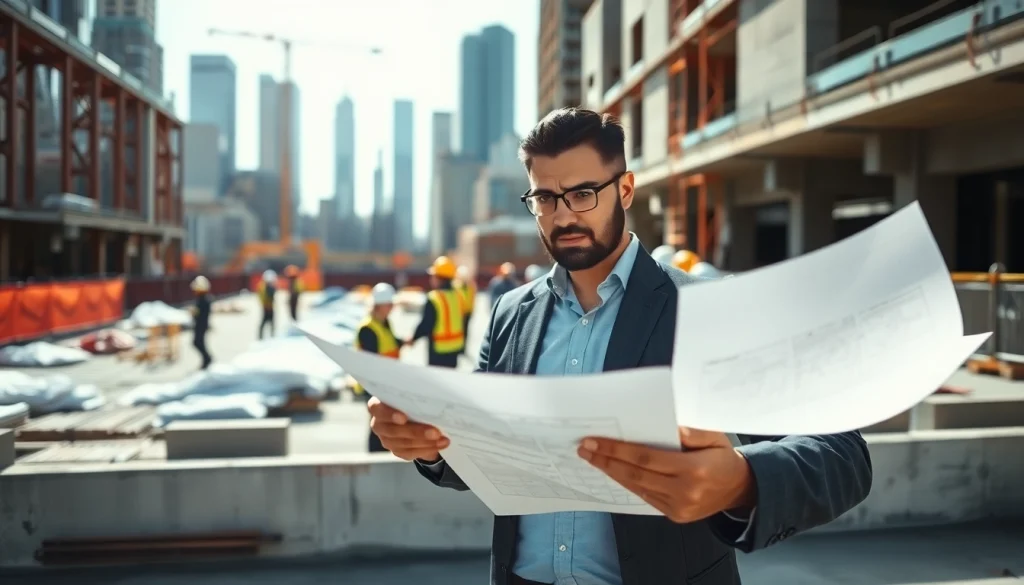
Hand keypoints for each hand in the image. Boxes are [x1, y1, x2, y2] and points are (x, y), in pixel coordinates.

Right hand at [367, 397, 448, 461]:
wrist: (416, 418)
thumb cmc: (412, 401)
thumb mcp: (412, 396)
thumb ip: (415, 396)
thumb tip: (435, 393)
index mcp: (378, 406)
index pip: (376, 408)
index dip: (388, 414)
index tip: (404, 417)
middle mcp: (379, 424)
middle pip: (393, 430)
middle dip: (416, 432)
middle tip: (435, 432)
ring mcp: (386, 439)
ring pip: (404, 443)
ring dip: (426, 442)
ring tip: (442, 438)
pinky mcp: (397, 451)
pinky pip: (411, 452)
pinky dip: (428, 449)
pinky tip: (440, 444)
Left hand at [579, 427, 755, 523]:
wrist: (742, 488)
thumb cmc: (725, 457)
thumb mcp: (714, 436)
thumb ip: (690, 430)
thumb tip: (665, 424)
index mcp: (693, 468)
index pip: (645, 458)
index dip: (617, 450)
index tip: (594, 441)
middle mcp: (684, 491)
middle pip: (635, 475)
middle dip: (606, 460)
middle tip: (584, 449)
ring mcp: (679, 507)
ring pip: (637, 487)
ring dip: (612, 472)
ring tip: (592, 458)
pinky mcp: (675, 515)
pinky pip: (645, 496)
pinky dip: (628, 483)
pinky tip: (613, 470)